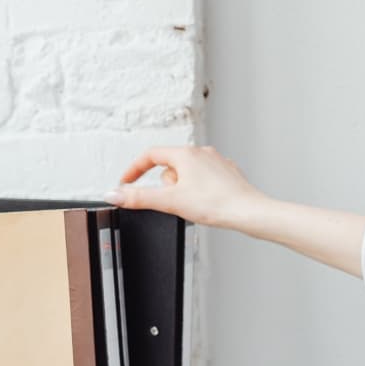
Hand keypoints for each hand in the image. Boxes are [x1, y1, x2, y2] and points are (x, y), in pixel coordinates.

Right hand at [109, 145, 268, 231]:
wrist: (249, 213)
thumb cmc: (217, 204)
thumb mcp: (170, 202)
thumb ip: (139, 198)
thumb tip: (115, 194)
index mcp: (186, 154)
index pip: (150, 155)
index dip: (134, 170)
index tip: (126, 182)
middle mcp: (202, 153)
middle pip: (169, 167)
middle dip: (167, 187)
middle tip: (176, 202)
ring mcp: (216, 162)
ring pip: (187, 175)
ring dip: (184, 190)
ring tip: (196, 205)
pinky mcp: (227, 174)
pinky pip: (204, 181)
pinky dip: (200, 192)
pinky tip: (207, 203)